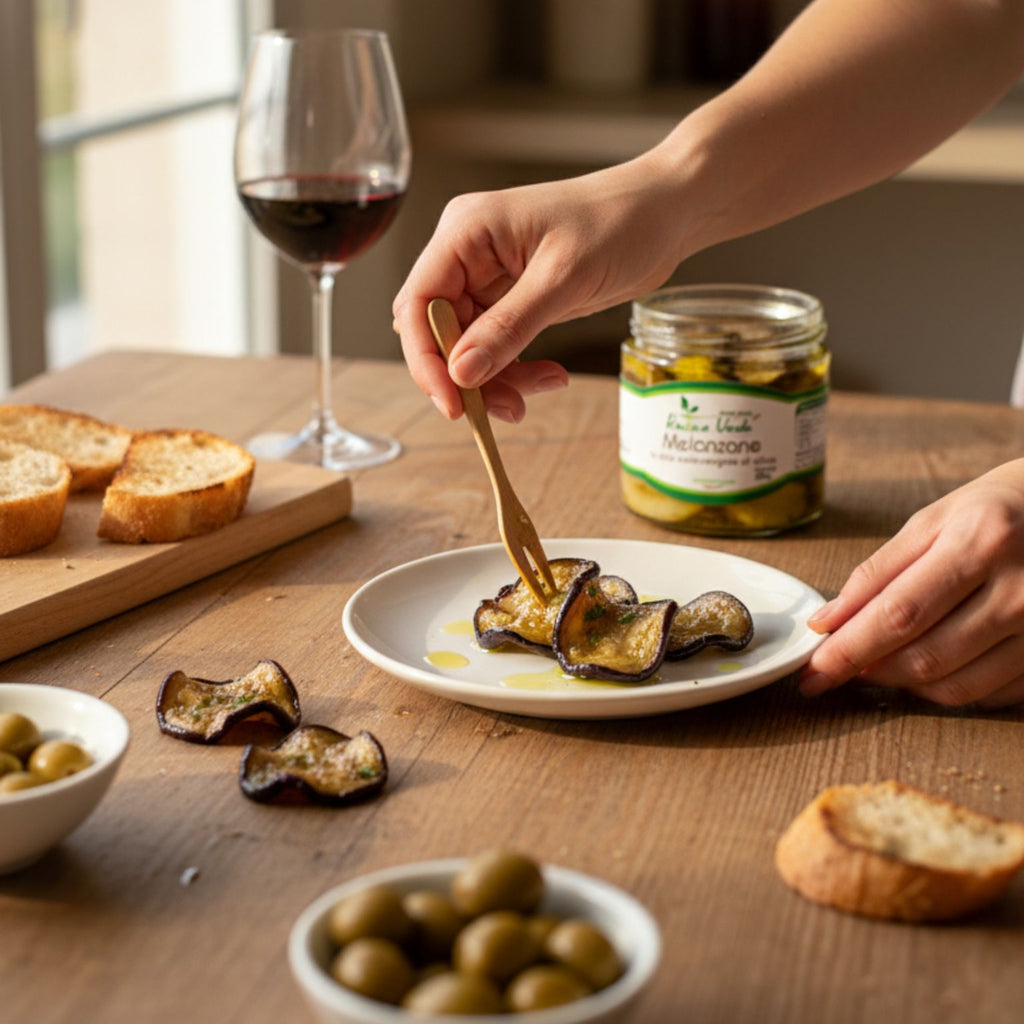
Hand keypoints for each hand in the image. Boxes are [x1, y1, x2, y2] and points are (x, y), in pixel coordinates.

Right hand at [392, 153, 687, 422]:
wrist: (665, 213)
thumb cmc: (620, 221)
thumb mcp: (564, 278)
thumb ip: (509, 327)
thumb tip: (462, 372)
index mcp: (466, 231)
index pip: (419, 303)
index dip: (426, 358)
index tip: (453, 402)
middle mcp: (468, 253)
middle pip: (438, 331)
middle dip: (466, 375)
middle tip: (504, 408)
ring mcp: (489, 277)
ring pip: (468, 346)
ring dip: (496, 379)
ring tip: (543, 388)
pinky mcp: (512, 298)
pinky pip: (496, 346)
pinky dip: (516, 369)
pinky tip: (550, 376)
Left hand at [799, 459, 1023, 707]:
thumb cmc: (993, 511)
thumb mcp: (931, 522)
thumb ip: (876, 573)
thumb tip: (828, 621)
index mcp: (981, 542)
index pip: (899, 614)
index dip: (849, 650)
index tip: (812, 671)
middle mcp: (1020, 589)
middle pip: (925, 657)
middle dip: (869, 670)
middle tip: (838, 668)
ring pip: (956, 687)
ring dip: (903, 684)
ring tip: (880, 662)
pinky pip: (988, 694)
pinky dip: (947, 688)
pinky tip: (928, 664)